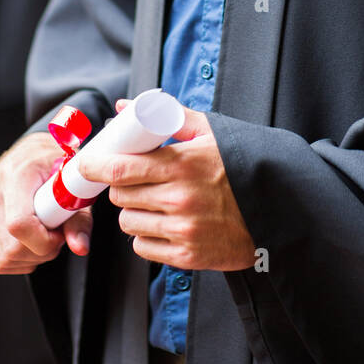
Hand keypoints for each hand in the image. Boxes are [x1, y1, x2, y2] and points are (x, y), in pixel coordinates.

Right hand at [0, 131, 92, 272]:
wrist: (30, 152)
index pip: (19, 225)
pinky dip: (17, 259)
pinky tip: (29, 240)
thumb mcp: (73, 184)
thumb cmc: (53, 164)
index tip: (60, 232)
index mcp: (16, 176)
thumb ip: (79, 217)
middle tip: (56, 233)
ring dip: (30, 257)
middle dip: (41, 251)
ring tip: (43, 233)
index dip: (44, 240)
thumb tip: (80, 247)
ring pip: (3, 260)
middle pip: (11, 249)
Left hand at [77, 101, 256, 272]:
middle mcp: (180, 199)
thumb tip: (125, 106)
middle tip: (132, 179)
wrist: (275, 212)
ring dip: (133, 212)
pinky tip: (162, 223)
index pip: (122, 168)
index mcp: (184, 164)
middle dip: (121, 186)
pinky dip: (146, 236)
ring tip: (152, 202)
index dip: (96, 166)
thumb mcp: (212, 134)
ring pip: (128, 223)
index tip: (87, 163)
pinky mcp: (186, 256)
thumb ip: (169, 117)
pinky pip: (143, 248)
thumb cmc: (240, 168)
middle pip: (121, 195)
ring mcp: (183, 230)